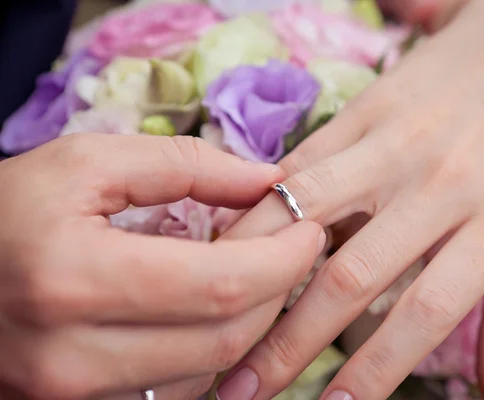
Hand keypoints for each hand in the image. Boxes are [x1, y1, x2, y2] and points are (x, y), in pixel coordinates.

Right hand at [0, 134, 324, 398]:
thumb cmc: (7, 211)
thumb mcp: (86, 164)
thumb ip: (184, 165)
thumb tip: (265, 179)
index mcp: (74, 281)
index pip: (220, 286)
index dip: (282, 260)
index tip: (310, 230)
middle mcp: (72, 358)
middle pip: (224, 339)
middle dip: (277, 292)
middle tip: (294, 249)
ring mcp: (73, 397)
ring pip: (208, 375)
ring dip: (250, 324)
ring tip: (258, 274)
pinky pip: (176, 393)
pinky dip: (212, 353)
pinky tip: (216, 312)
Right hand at [214, 0, 483, 398]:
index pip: (425, 313)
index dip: (376, 370)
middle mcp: (439, 182)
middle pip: (351, 273)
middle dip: (290, 339)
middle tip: (247, 386)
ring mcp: (396, 139)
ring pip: (307, 210)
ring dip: (253, 266)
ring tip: (216, 312)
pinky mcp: (365, 106)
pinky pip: (301, 159)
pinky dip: (261, 201)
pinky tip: (231, 236)